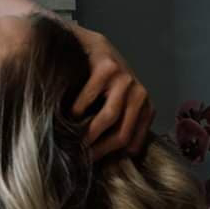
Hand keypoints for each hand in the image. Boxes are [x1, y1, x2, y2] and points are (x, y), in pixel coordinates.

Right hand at [67, 24, 154, 160]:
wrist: (86, 45)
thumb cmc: (95, 82)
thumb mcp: (110, 105)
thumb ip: (113, 127)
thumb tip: (100, 163)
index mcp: (144, 108)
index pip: (131, 143)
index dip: (108, 157)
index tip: (87, 163)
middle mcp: (140, 94)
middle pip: (121, 135)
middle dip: (96, 150)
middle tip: (75, 157)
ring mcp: (126, 80)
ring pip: (108, 119)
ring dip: (86, 133)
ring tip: (69, 139)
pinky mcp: (108, 68)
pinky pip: (89, 100)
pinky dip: (75, 111)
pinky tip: (65, 114)